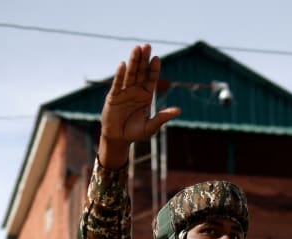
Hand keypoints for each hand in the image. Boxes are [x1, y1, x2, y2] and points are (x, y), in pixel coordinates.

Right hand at [98, 44, 180, 168]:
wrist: (118, 139)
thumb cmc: (135, 133)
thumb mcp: (151, 127)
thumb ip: (162, 118)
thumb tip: (178, 110)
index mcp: (146, 96)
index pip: (151, 79)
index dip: (154, 69)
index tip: (157, 58)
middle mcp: (136, 91)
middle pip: (141, 72)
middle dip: (144, 59)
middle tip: (147, 46)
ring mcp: (124, 92)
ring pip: (130, 74)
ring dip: (133, 62)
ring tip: (137, 48)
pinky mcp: (113, 96)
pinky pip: (117, 84)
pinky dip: (120, 74)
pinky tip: (123, 64)